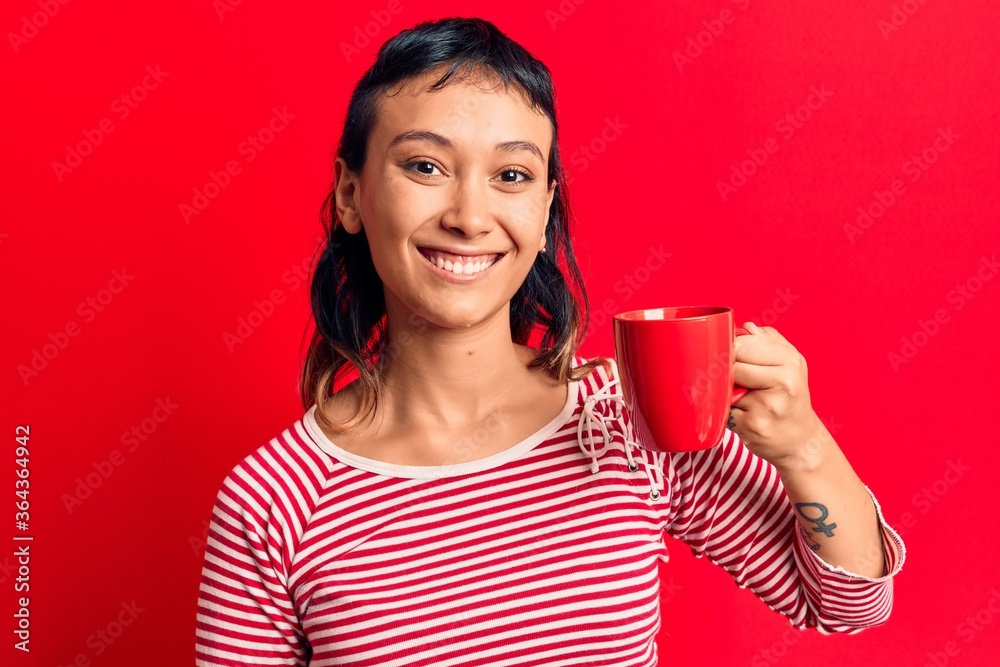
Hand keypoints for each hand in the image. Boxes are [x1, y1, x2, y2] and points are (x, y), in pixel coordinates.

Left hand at [729, 322, 826, 469]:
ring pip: (724, 387)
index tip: (725, 353)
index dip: (728, 349)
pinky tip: (743, 414)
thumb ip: (769, 342)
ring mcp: (767, 406)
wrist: (801, 440)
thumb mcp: (791, 365)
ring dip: (724, 391)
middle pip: (731, 365)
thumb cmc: (790, 398)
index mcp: (790, 363)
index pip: (742, 345)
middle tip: (731, 376)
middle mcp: (783, 383)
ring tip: (742, 396)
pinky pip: (725, 410)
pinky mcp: (752, 426)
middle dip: (725, 370)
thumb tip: (746, 328)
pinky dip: (727, 411)